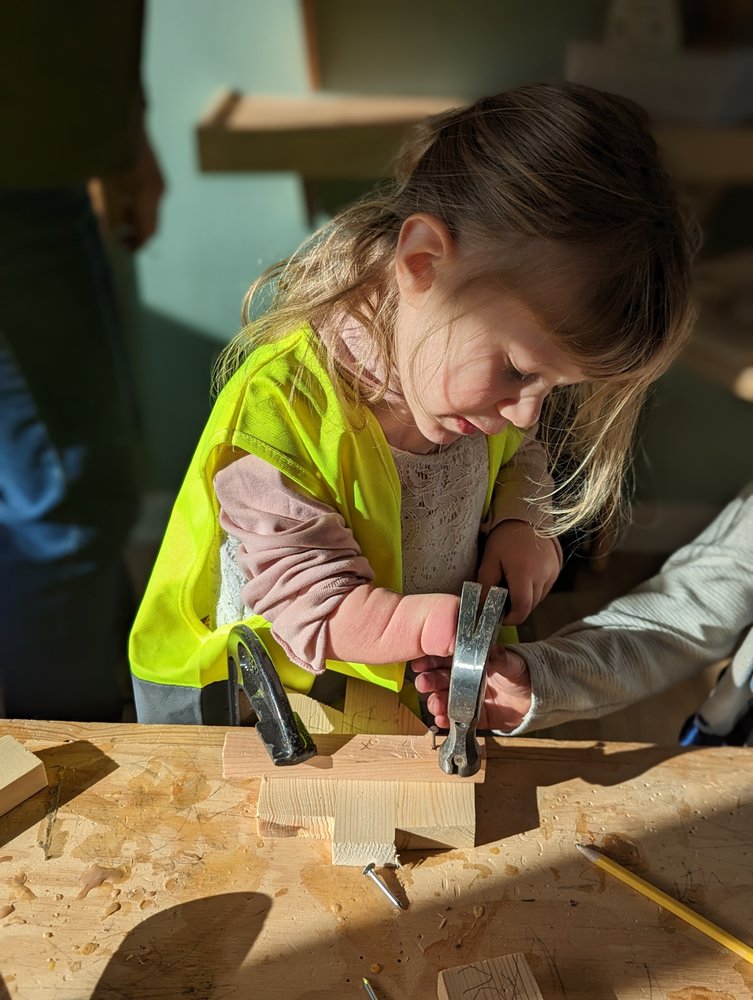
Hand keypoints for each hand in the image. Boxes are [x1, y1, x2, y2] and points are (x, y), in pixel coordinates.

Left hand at [88, 127, 164, 250]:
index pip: (148, 231)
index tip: (125, 251)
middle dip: (132, 230)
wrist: (118, 115)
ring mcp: (156, 179)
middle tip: (114, 234)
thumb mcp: (104, 187)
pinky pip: (145, 194)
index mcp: (148, 196)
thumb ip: (109, 214)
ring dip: (130, 214)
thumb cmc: (110, 151)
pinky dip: (132, 201)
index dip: (138, 244)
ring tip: (110, 213)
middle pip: (148, 220)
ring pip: (145, 207)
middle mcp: (157, 190)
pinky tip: (116, 196)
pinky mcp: (152, 170)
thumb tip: (112, 235)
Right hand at [413, 646, 531, 730]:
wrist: (535, 698)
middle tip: (423, 683)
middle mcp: (463, 678)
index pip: (444, 656)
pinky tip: (441, 720)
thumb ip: (502, 658)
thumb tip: (494, 649)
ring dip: (435, 701)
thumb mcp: (513, 662)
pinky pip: (455, 718)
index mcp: (469, 660)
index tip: (421, 663)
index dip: (430, 659)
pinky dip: (446, 720)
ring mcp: (465, 697)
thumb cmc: (521, 673)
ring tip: (434, 704)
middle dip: (429, 681)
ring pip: (444, 698)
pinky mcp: (472, 715)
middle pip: (439, 678)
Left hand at [477, 520, 559, 624]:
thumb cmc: (505, 538)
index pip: (522, 608)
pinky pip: (543, 590)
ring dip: (524, 599)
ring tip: (510, 585)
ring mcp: (552, 574)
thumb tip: (480, 606)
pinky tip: (522, 579)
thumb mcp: (490, 558)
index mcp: (524, 573)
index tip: (500, 617)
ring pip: (537, 600)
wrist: (527, 517)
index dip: (511, 617)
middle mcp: (542, 576)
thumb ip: (485, 583)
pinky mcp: (556, 571)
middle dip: (515, 608)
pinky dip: (532, 591)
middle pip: (529, 606)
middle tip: (500, 601)